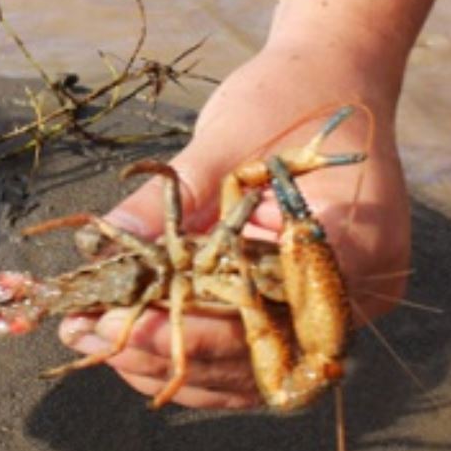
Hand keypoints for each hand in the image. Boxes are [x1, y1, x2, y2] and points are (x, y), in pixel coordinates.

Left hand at [56, 45, 411, 409]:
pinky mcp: (300, 313)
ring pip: (250, 374)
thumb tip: (104, 246)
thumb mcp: (227, 137)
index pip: (280, 311)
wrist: (335, 76)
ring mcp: (333, 312)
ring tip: (91, 337)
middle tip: (91, 334)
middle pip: (264, 357)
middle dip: (171, 352)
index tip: (133, 324)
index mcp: (359, 243)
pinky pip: (247, 358)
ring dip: (169, 364)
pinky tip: (127, 338)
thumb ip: (170, 197)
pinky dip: (189, 354)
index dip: (205, 330)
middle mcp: (357, 294)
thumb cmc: (290, 95)